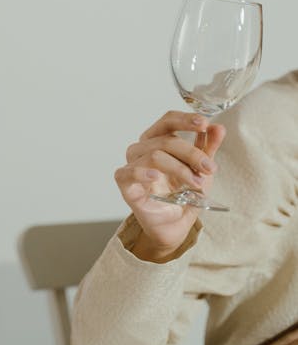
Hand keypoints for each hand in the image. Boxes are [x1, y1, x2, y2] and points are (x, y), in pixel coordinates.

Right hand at [114, 111, 225, 258]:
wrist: (175, 224)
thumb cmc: (182, 194)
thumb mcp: (200, 169)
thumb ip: (208, 148)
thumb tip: (219, 128)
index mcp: (157, 140)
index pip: (168, 121)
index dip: (185, 120)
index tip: (204, 124)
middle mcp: (142, 149)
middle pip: (166, 140)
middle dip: (192, 153)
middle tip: (209, 168)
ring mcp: (132, 165)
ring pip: (154, 155)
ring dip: (180, 169)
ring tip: (195, 183)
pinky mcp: (126, 185)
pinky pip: (128, 172)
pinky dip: (143, 172)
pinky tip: (156, 177)